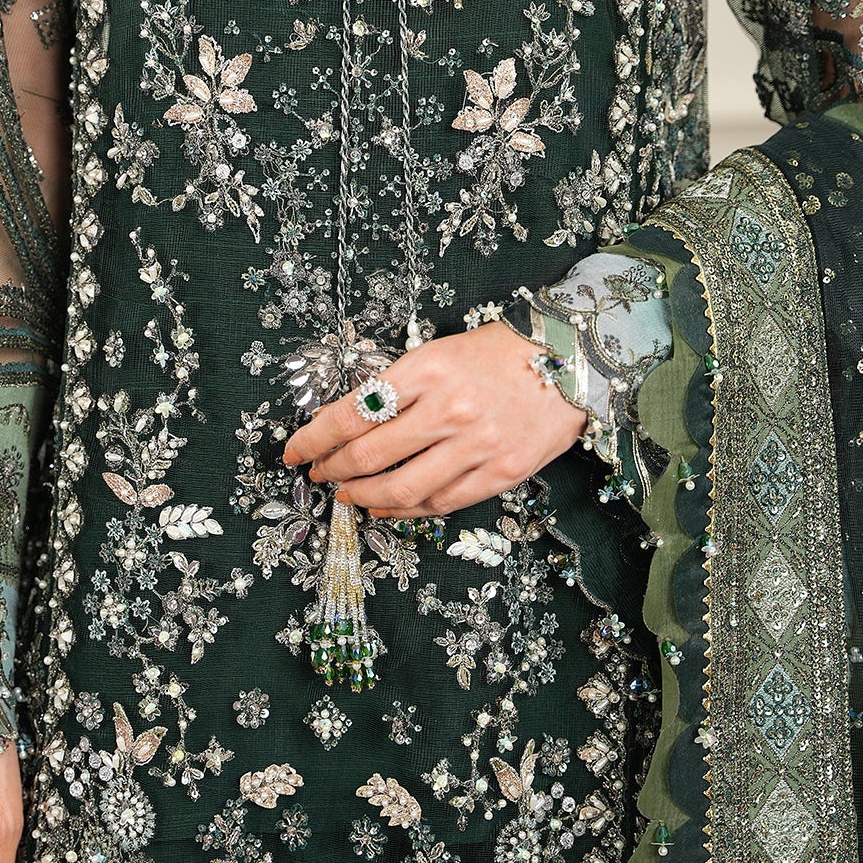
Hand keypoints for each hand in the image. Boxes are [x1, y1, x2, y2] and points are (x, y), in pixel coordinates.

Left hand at [282, 320, 587, 517]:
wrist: (568, 361)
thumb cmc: (497, 353)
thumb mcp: (438, 352)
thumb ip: (396, 386)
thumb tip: (347, 422)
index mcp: (427, 368)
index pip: (352, 412)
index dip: (313, 438)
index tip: (294, 451)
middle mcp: (450, 409)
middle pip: (369, 454)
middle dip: (332, 469)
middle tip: (317, 473)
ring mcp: (477, 446)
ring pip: (400, 488)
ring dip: (362, 496)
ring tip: (346, 495)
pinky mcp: (500, 473)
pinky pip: (439, 503)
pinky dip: (404, 510)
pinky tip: (386, 507)